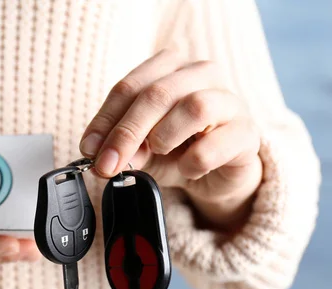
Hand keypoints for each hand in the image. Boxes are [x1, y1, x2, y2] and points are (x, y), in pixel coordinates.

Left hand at [79, 49, 262, 230]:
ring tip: (158, 153)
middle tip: (109, 164)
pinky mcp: (247, 132)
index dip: (105, 120)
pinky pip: (217, 144)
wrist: (218, 173)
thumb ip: (123, 147)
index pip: (129, 87)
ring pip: (194, 107)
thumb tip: (102, 157)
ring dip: (164, 137)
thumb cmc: (177, 149)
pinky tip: (188, 169)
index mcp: (169, 68)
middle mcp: (201, 74)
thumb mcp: (141, 147)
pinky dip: (194, 161)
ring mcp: (229, 101)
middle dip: (126, 133)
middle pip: (157, 94)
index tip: (89, 149)